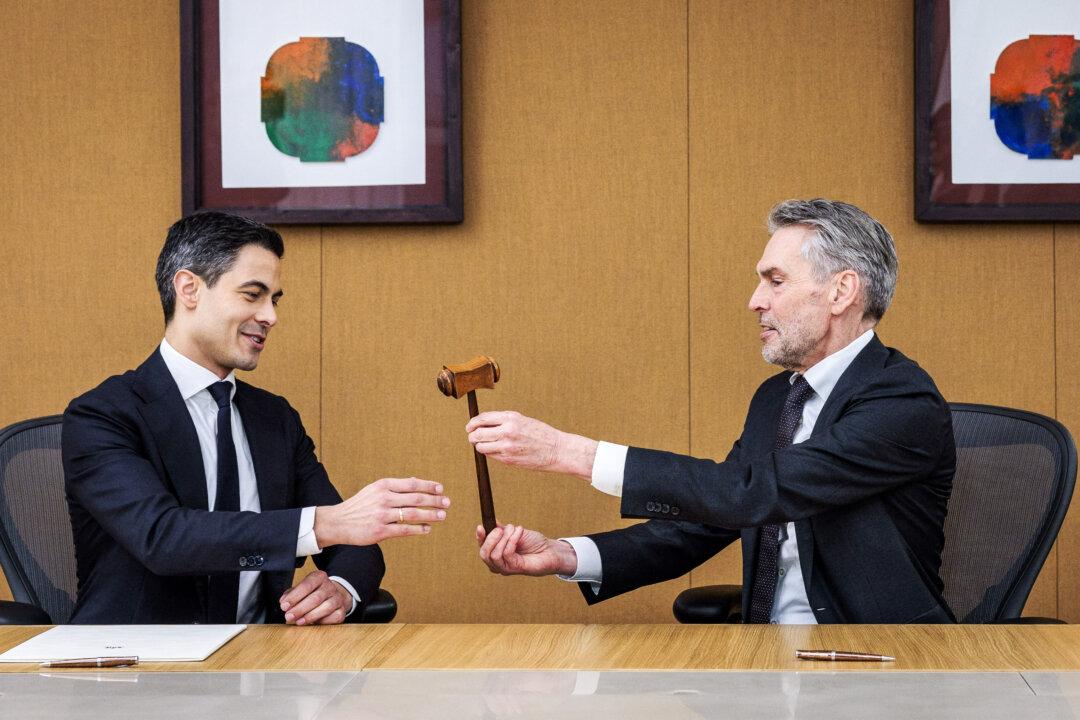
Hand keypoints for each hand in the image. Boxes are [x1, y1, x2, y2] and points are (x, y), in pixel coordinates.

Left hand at [279, 570, 351, 625]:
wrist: (332, 596)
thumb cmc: (312, 593)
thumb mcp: (301, 590)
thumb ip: (291, 594)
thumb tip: (284, 602)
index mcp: (319, 577)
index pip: (307, 584)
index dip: (295, 596)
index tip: (284, 606)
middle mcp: (330, 586)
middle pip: (316, 597)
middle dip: (300, 608)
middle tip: (289, 616)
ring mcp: (338, 598)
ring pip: (326, 607)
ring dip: (310, 616)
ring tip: (299, 621)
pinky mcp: (342, 611)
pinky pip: (334, 617)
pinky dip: (323, 622)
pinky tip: (313, 624)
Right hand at [314, 477, 448, 547]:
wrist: (338, 522)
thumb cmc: (360, 505)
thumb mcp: (375, 489)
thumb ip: (395, 486)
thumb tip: (417, 482)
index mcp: (383, 485)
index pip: (412, 484)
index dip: (429, 486)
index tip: (441, 489)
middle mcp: (384, 498)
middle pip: (416, 499)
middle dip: (435, 501)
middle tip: (447, 503)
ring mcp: (382, 515)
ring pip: (413, 514)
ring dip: (431, 515)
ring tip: (442, 516)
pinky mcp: (380, 531)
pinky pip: (405, 530)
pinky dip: (419, 529)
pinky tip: (427, 528)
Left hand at [466, 411, 597, 478]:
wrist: (556, 450)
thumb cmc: (539, 434)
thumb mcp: (522, 420)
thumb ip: (503, 421)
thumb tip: (481, 425)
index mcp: (511, 418)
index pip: (482, 418)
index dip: (472, 423)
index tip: (469, 427)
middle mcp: (507, 431)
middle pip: (478, 434)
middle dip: (473, 436)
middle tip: (473, 438)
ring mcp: (507, 447)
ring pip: (481, 447)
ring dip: (481, 446)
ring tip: (487, 445)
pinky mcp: (508, 460)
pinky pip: (491, 456)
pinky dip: (491, 453)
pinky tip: (500, 451)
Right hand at [476, 523, 577, 576]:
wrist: (549, 550)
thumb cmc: (533, 543)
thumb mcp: (514, 533)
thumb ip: (502, 530)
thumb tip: (492, 523)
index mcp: (496, 555)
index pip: (482, 548)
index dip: (479, 538)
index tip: (481, 526)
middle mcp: (498, 564)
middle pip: (484, 554)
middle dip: (491, 538)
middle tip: (501, 529)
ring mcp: (506, 568)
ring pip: (494, 555)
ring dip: (504, 538)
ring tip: (514, 529)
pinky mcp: (515, 569)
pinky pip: (507, 553)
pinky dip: (512, 540)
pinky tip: (520, 532)